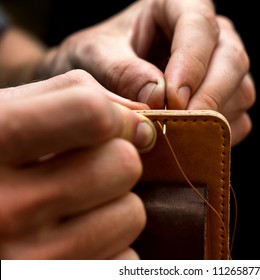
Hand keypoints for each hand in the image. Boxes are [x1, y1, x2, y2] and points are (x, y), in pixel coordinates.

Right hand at [0, 70, 156, 258]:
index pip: (92, 113)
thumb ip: (72, 96)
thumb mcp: (11, 112)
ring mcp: (31, 260)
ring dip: (115, 205)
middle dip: (117, 160)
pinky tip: (72, 238)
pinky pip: (126, 258)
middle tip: (87, 169)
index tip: (112, 124)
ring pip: (131, 214)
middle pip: (124, 164)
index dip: (115, 115)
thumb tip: (142, 120)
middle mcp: (5, 207)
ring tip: (75, 205)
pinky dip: (111, 246)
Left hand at [36, 0, 255, 145]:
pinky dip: (218, 136)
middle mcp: (211, 34)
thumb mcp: (94, 54)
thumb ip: (120, 70)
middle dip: (209, 97)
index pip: (199, 26)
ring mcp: (223, 68)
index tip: (173, 99)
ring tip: (177, 137)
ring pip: (241, 92)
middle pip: (232, 60)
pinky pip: (240, 119)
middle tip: (179, 127)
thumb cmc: (101, 56)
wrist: (105, 75)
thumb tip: (157, 95)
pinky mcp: (228, 98)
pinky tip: (189, 142)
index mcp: (178, 4)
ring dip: (212, 120)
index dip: (191, 63)